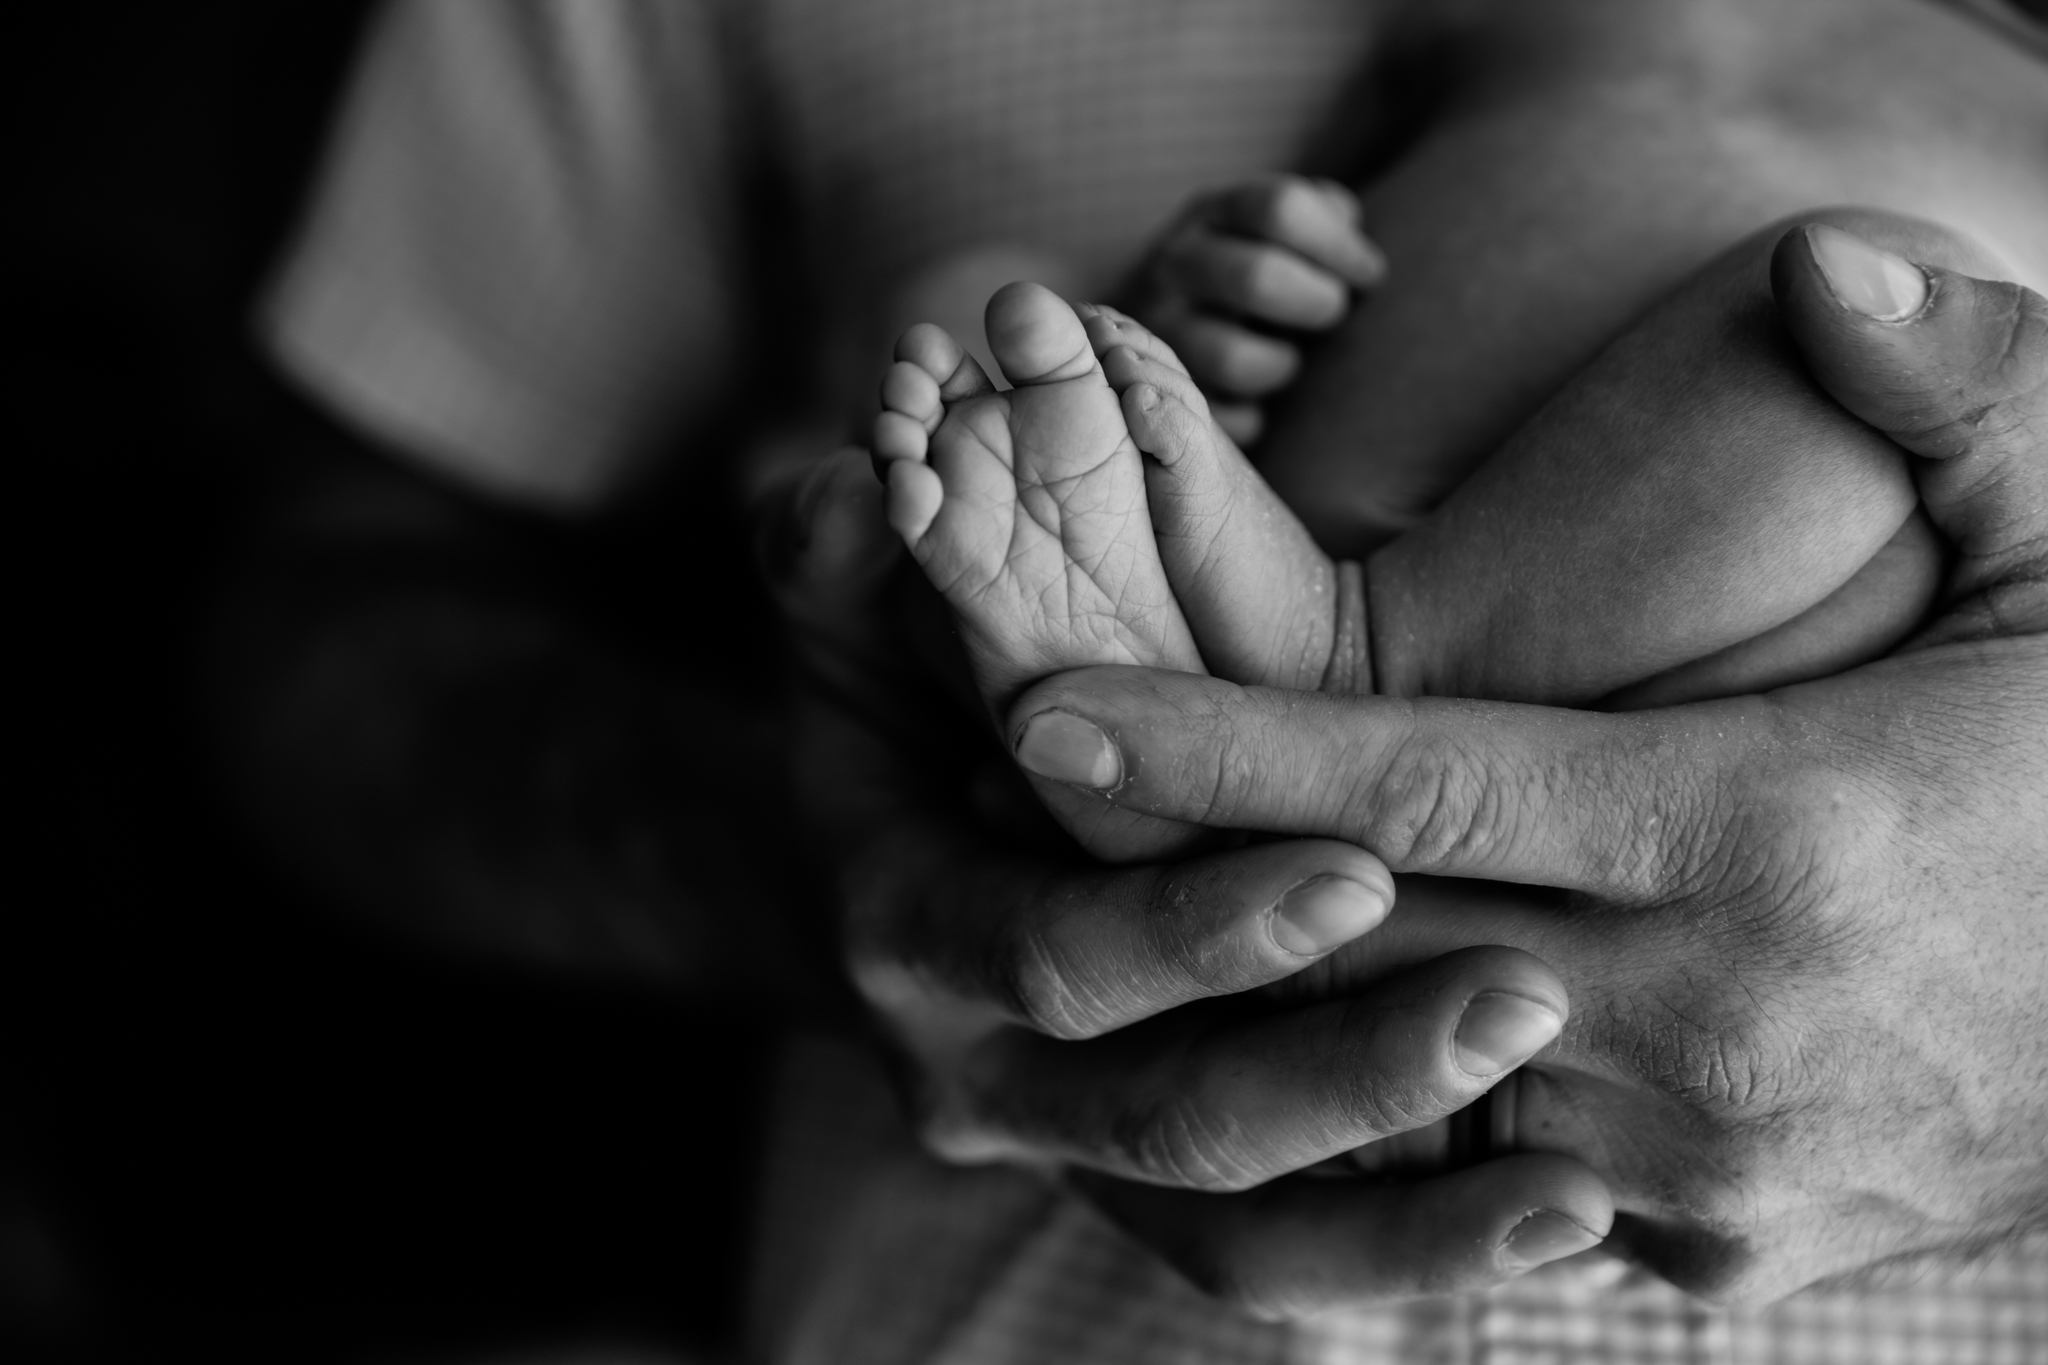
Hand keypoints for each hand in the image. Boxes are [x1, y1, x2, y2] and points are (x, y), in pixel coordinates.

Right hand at [764, 445, 1614, 1310]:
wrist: (896, 832)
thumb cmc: (896, 679)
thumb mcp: (846, 603)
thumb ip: (839, 549)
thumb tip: (851, 497)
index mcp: (904, 931)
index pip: (1046, 953)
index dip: (1187, 927)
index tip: (1358, 864)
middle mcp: (975, 1074)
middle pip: (1161, 1120)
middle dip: (1343, 1072)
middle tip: (1522, 1000)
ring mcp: (1070, 1148)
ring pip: (1230, 1235)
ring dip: (1403, 1225)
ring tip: (1577, 1195)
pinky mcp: (1157, 1193)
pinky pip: (1280, 1260)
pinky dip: (1410, 1258)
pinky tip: (1564, 1225)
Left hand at [1003, 242, 2047, 1300]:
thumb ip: (1962, 390)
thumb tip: (1824, 268)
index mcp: (1768, 831)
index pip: (1410, 786)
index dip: (1209, 746)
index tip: (1043, 712)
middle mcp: (1712, 1022)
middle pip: (1353, 945)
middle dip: (1183, 872)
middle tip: (1038, 793)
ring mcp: (1708, 1165)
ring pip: (1396, 1078)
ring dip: (1273, 988)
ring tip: (1166, 897)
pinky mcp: (1721, 1252)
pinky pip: (1496, 1178)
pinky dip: (1406, 1095)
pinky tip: (1352, 1010)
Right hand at [1124, 176, 1384, 445]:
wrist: (1148, 324)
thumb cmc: (1247, 273)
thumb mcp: (1272, 228)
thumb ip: (1321, 217)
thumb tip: (1347, 230)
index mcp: (1212, 213)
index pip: (1278, 209)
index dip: (1339, 245)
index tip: (1369, 276)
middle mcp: (1174, 265)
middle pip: (1256, 278)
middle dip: (1318, 303)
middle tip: (1334, 315)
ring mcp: (1157, 331)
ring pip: (1232, 357)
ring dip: (1282, 364)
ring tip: (1291, 361)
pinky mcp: (1158, 393)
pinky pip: (1221, 417)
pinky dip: (1253, 418)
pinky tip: (1260, 402)